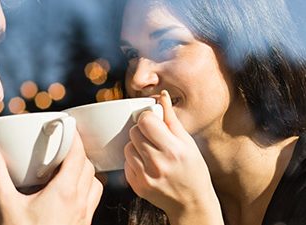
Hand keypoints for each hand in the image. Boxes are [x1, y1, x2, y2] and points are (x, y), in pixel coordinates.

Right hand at [0, 131, 102, 224]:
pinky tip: (71, 191)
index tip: (67, 126)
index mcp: (64, 192)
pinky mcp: (83, 224)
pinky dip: (87, 187)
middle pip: (88, 166)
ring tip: (68, 166)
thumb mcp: (6, 206)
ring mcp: (84, 215)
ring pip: (95, 183)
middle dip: (78, 151)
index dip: (75, 137)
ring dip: (85, 170)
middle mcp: (80, 201)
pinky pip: (93, 199)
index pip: (78, 154)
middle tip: (63, 145)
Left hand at [124, 90, 222, 224]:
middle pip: (134, 132)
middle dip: (141, 131)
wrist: (191, 203)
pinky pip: (126, 164)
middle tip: (152, 137)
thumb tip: (161, 96)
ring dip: (136, 146)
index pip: (145, 121)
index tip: (152, 121)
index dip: (147, 117)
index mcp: (173, 150)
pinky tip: (147, 165)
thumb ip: (171, 119)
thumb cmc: (194, 170)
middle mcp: (158, 164)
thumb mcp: (188, 143)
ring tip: (150, 152)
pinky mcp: (137, 186)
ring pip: (127, 148)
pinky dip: (134, 161)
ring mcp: (146, 177)